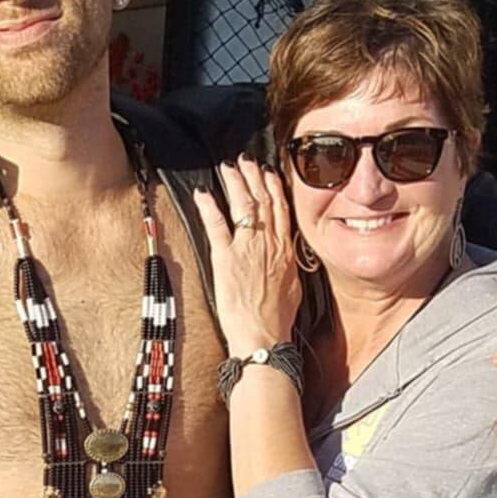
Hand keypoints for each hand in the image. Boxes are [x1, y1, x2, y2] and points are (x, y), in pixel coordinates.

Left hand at [194, 158, 300, 357]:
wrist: (263, 336)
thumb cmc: (277, 320)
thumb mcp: (293, 288)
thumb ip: (289, 266)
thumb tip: (288, 258)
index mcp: (285, 250)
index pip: (282, 209)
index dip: (274, 186)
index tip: (268, 172)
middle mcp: (269, 244)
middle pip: (264, 200)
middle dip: (254, 176)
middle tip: (245, 160)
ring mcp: (247, 249)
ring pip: (244, 206)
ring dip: (235, 183)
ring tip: (228, 167)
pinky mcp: (226, 258)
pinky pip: (217, 225)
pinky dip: (209, 206)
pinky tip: (203, 193)